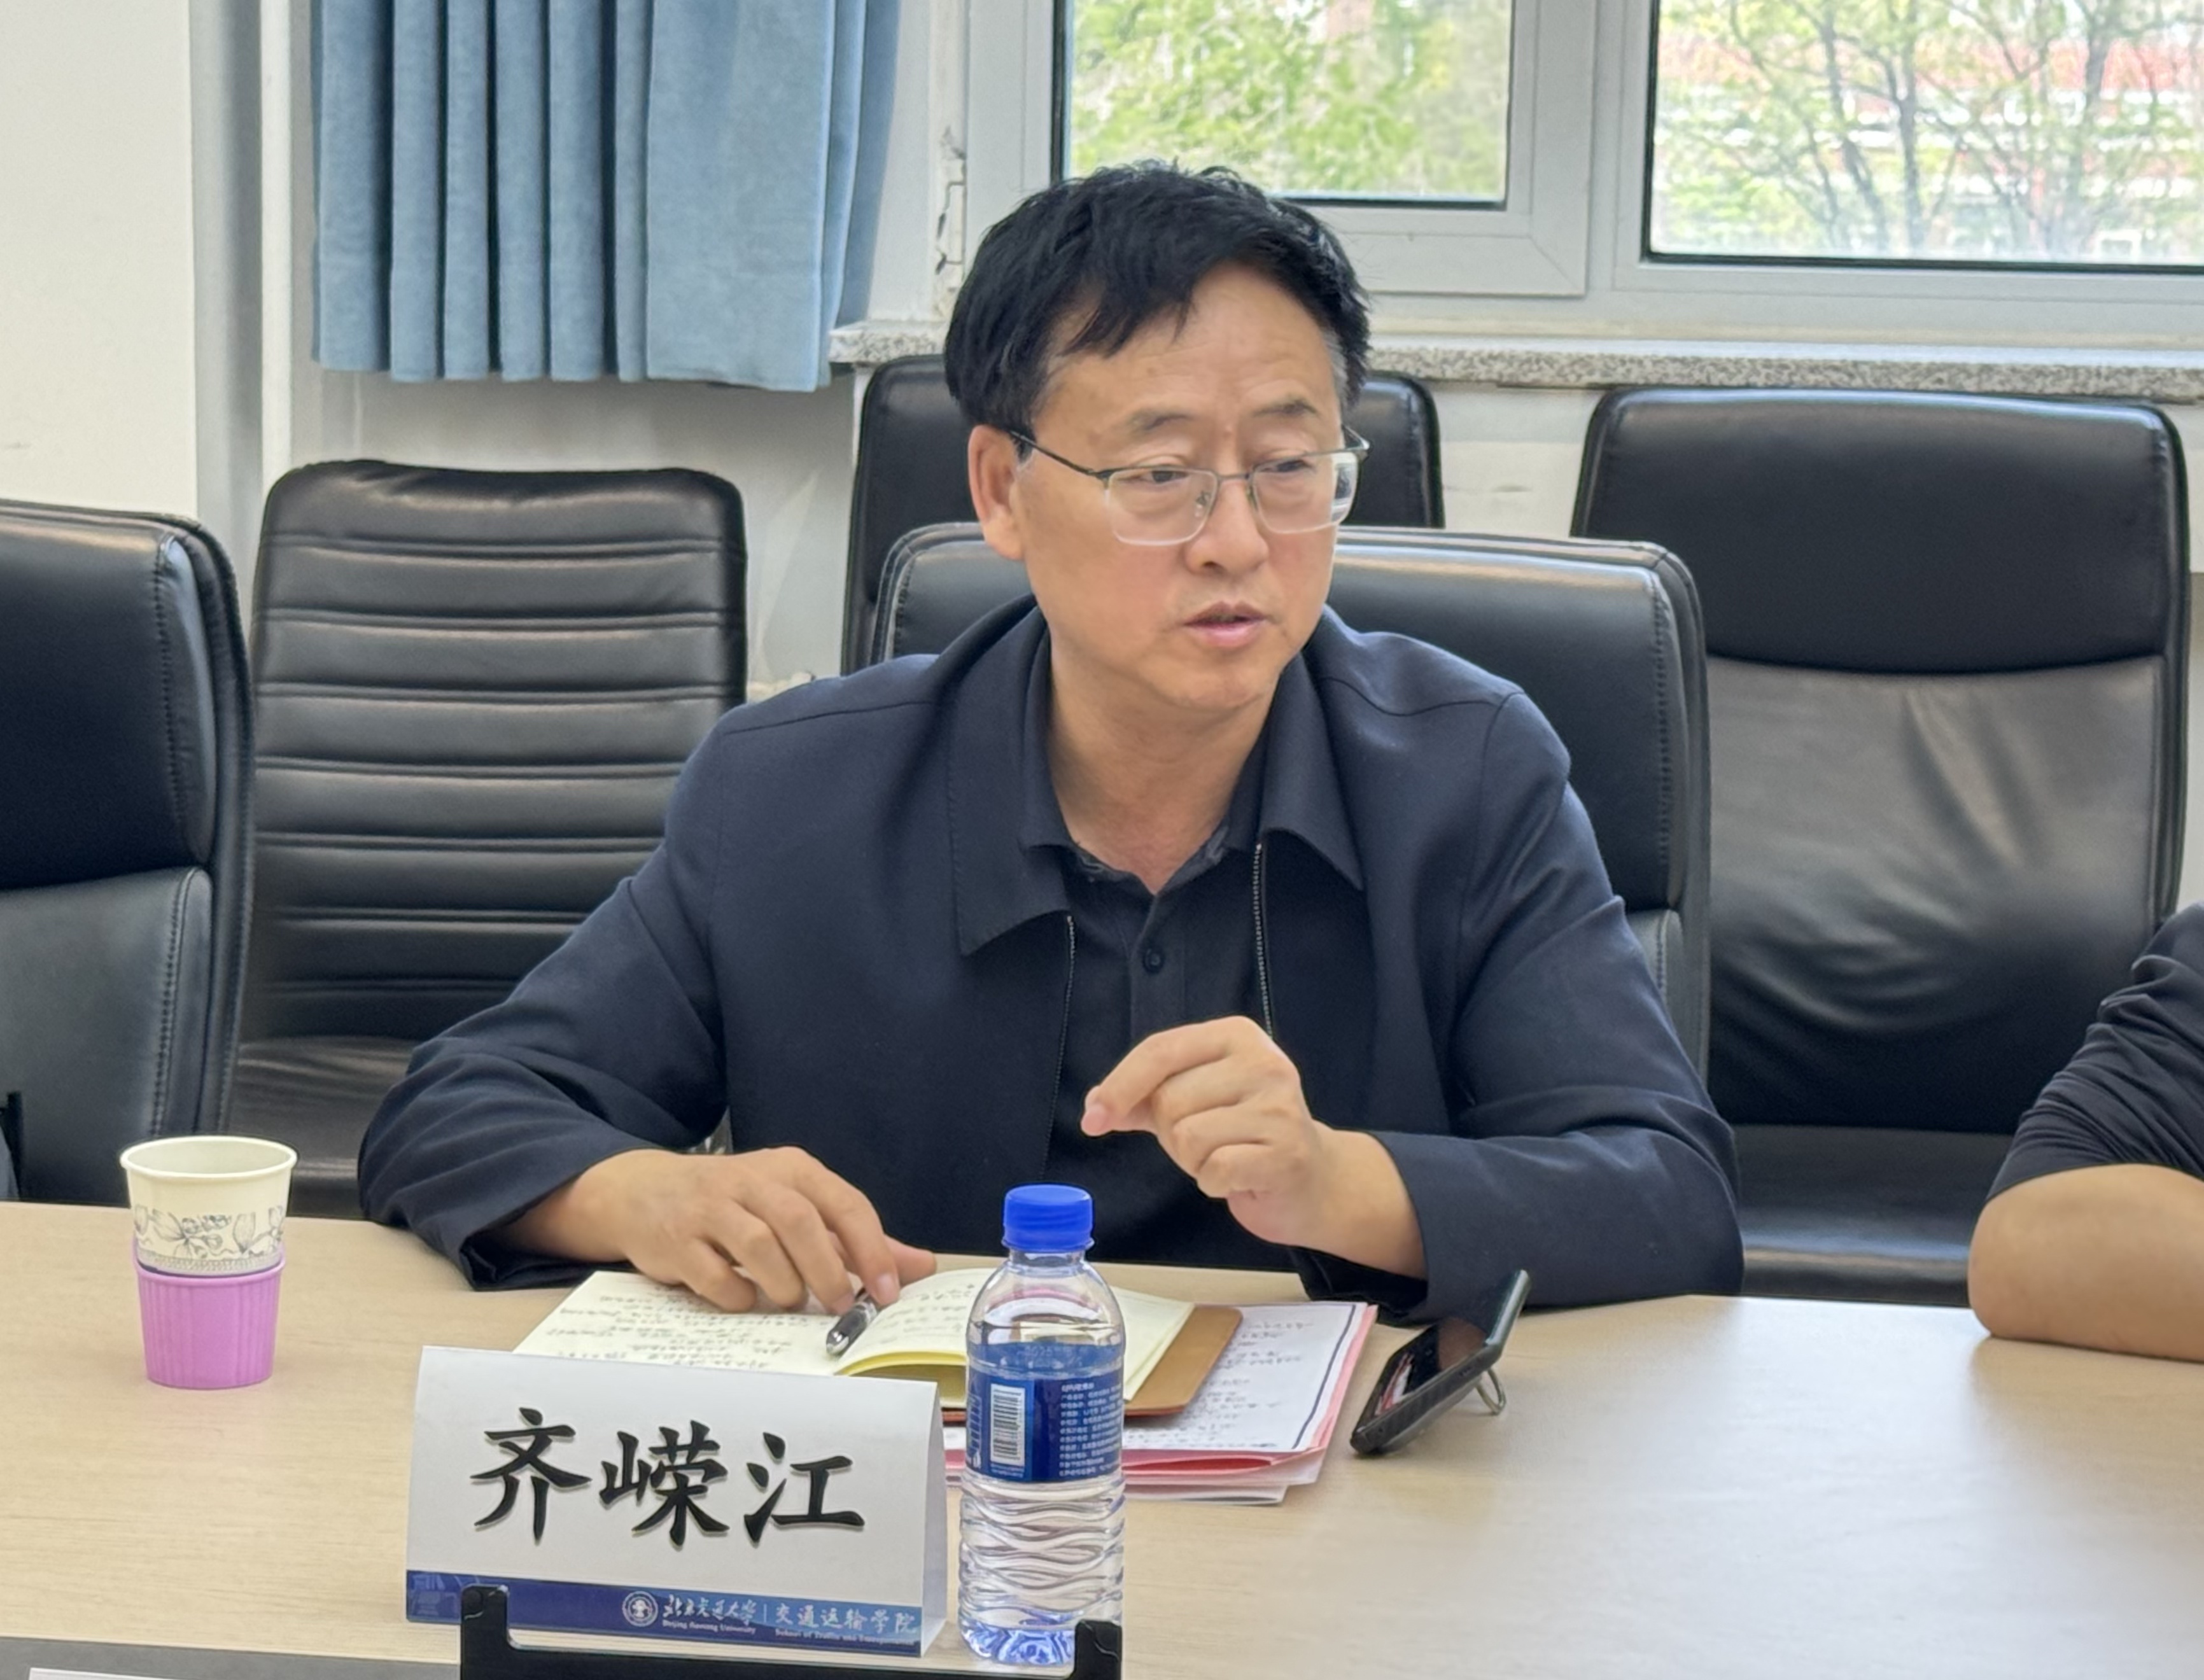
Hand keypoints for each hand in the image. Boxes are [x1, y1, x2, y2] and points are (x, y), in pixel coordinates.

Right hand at [508, 1147, 935, 1313]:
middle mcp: (752, 1181)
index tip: (889, 1293)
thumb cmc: (736, 1205)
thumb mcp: (796, 1207)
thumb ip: (854, 1239)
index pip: (845, 1203)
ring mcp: (710, 1208)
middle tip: (843, 1309)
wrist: (643, 1192)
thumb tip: (919, 1267)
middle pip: (802, 1224)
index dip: (872, 1250)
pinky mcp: (676, 1240)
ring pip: (760, 1247)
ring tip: (791, 1302)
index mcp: (791, 1169)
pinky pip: (716, 1277)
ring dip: (785, 1286)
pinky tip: (744, 1300)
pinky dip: (738, 1297)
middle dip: (830, 1273)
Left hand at [1081, 1017, 1424, 1276]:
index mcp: (1236, 1035)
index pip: (1160, 1050)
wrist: (1314, 1180)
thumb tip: (1096, 1105)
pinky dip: (1213, 1183)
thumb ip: (1145, 1098)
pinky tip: (1238, 1178)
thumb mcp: (1194, 1102)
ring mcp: (1279, 1107)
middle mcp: (1263, 1062)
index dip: (1119, 1086)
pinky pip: (1213, 1170)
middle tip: (1208, 1141)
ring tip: (1225, 1157)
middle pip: (1169, 1099)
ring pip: (1186, 1137)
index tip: (1093, 1121)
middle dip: (1171, 1133)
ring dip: (1193, 1161)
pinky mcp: (1286, 1153)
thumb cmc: (1244, 1134)